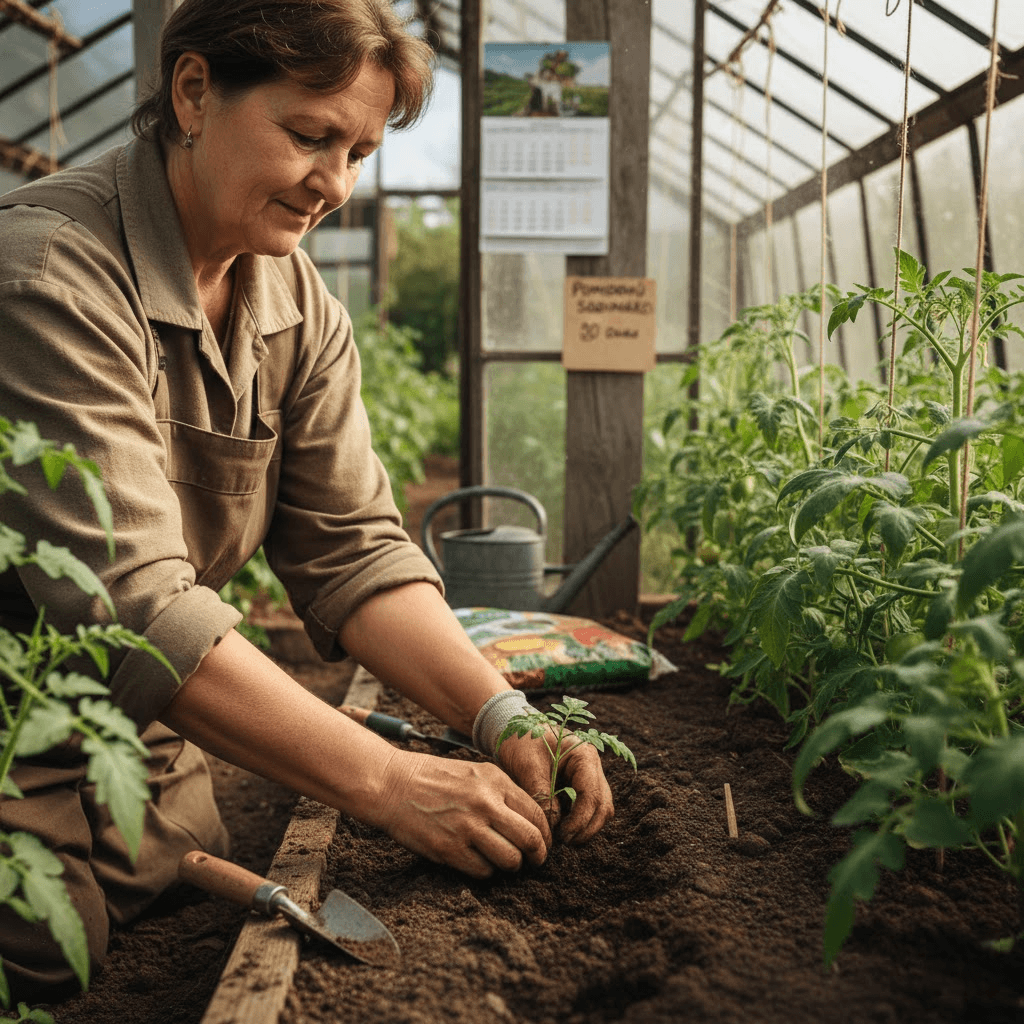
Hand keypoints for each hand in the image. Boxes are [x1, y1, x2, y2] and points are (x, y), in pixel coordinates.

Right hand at [370, 748, 551, 877]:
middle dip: (538, 856)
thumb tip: (530, 820)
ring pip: (510, 860)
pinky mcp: (449, 849)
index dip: (546, 835)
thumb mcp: (475, 772)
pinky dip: (485, 871)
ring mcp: (468, 827)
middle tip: (534, 862)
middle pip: (531, 840)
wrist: (391, 784)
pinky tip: (477, 861)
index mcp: (495, 781)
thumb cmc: (433, 777)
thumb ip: (502, 792)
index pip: (537, 813)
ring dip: (511, 866)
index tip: (543, 844)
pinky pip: (483, 871)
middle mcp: (486, 803)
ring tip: (504, 862)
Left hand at [496, 730, 613, 844]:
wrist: (512, 728)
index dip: (581, 820)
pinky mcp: (578, 785)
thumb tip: (553, 827)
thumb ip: (542, 795)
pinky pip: (586, 808)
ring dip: (585, 827)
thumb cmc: (520, 741)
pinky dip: (578, 821)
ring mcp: (587, 776)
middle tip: (564, 843)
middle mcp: (591, 766)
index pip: (592, 794)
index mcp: (584, 755)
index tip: (563, 836)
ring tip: (563, 839)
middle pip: (602, 805)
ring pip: (599, 809)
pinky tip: (561, 831)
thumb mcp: (528, 766)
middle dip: (587, 828)